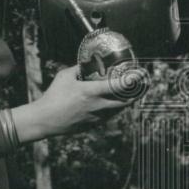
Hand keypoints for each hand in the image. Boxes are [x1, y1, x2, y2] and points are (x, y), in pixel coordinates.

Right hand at [13, 66, 145, 140]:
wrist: (44, 120)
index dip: (133, 80)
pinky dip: (116, 108)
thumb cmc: (53, 96)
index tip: (141, 73)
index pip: (118, 86)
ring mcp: (96, 117)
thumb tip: (87, 63)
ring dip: (128, 101)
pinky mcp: (93, 125)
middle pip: (125, 101)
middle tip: (144, 84)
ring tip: (134, 92)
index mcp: (91, 92)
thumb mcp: (65, 76)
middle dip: (138, 92)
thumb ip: (78, 68)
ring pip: (119, 110)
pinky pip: (110, 116)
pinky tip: (117, 103)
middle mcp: (97, 106)